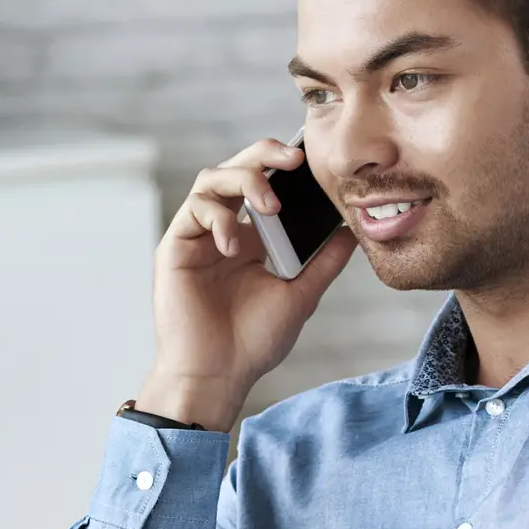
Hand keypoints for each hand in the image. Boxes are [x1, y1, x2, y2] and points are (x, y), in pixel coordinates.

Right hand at [136, 139, 356, 431]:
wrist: (217, 375)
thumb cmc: (252, 342)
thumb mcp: (300, 295)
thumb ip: (325, 261)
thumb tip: (353, 229)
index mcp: (253, 239)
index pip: (267, 186)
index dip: (284, 166)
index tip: (313, 158)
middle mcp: (224, 231)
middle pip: (238, 169)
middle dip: (264, 153)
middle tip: (294, 158)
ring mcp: (199, 236)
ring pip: (212, 179)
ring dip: (243, 180)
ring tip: (268, 204)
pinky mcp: (176, 246)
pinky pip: (194, 209)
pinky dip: (218, 216)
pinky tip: (234, 244)